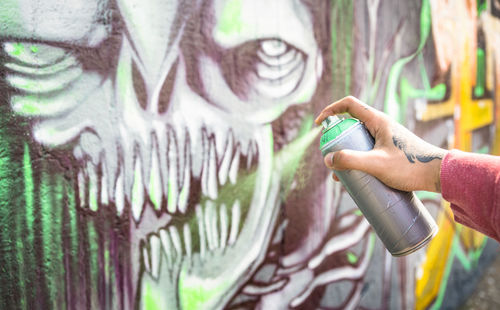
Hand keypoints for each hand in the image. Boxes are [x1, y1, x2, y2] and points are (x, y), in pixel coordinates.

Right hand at [315, 96, 446, 192]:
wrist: (438, 175)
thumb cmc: (410, 167)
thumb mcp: (376, 165)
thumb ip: (351, 161)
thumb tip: (328, 159)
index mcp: (378, 120)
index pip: (349, 104)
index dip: (331, 110)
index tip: (320, 124)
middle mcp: (381, 125)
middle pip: (351, 124)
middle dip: (336, 139)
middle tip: (330, 156)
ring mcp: (385, 138)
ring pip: (358, 140)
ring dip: (346, 152)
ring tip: (341, 175)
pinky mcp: (389, 150)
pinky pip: (367, 150)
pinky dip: (357, 160)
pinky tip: (355, 178)